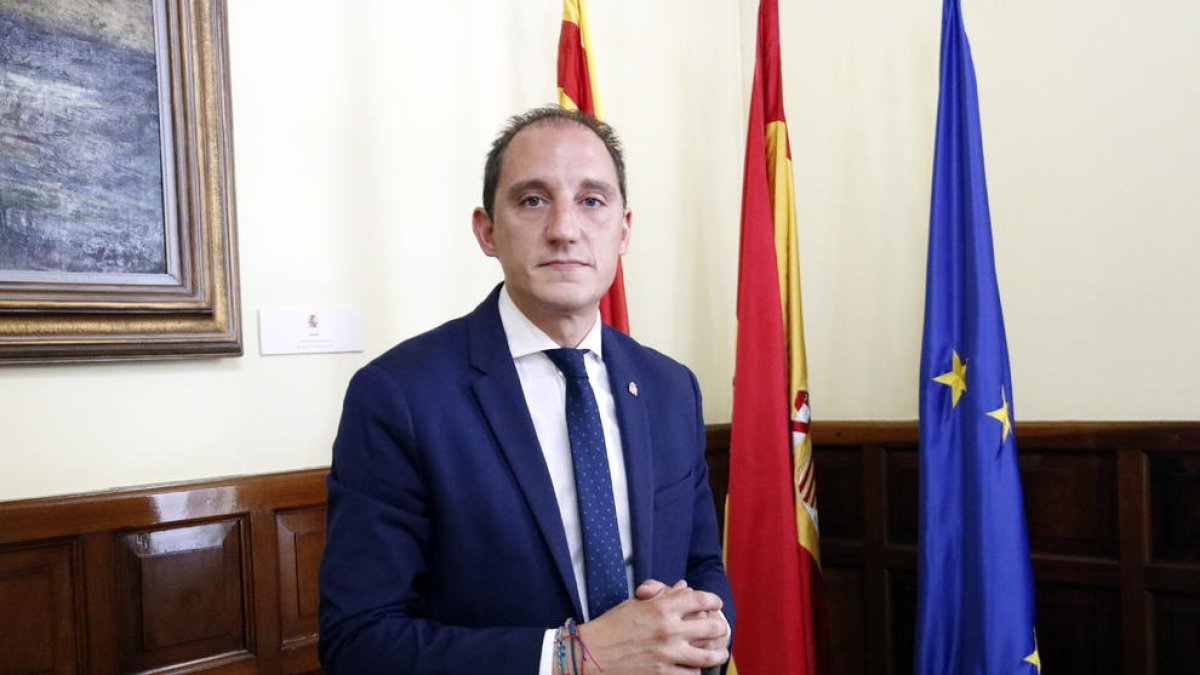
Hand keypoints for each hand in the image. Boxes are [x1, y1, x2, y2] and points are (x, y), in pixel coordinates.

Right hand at [578, 580, 727, 673]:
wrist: (590, 655)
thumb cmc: (610, 626)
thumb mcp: (635, 604)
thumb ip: (662, 595)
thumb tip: (683, 586)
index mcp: (661, 608)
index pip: (699, 599)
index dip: (712, 600)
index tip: (714, 603)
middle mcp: (668, 630)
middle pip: (711, 627)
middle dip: (719, 628)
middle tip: (719, 630)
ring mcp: (668, 654)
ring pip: (709, 656)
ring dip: (717, 654)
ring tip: (719, 653)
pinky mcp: (663, 674)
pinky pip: (692, 674)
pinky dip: (695, 670)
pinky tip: (693, 667)